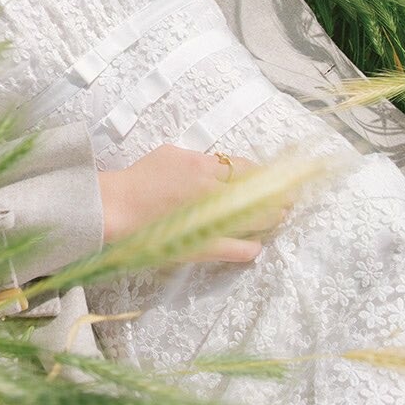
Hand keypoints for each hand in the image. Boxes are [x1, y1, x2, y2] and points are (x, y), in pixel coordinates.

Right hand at [99, 143, 290, 263]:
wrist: (117, 209)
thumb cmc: (139, 178)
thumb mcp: (170, 154)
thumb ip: (199, 159)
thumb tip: (218, 165)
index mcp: (204, 166)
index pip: (247, 168)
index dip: (266, 174)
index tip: (276, 177)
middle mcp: (213, 192)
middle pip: (260, 194)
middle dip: (278, 196)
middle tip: (288, 198)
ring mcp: (211, 221)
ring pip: (256, 221)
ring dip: (271, 218)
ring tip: (278, 217)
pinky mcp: (205, 247)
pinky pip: (239, 249)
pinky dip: (252, 247)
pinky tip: (257, 244)